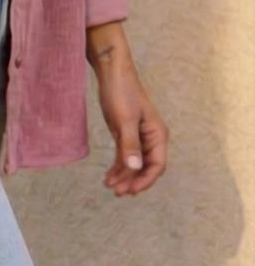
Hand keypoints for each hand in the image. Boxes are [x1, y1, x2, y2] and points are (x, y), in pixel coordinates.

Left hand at [87, 24, 168, 197]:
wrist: (111, 73)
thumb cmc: (121, 92)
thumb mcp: (124, 120)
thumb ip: (129, 144)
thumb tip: (134, 167)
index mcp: (157, 134)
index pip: (157, 165)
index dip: (145, 180)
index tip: (130, 191)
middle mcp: (151, 138)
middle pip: (146, 167)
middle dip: (133, 181)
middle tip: (116, 192)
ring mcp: (138, 137)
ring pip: (134, 164)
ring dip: (124, 176)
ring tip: (109, 187)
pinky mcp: (125, 134)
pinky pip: (124, 156)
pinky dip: (118, 167)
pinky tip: (108, 177)